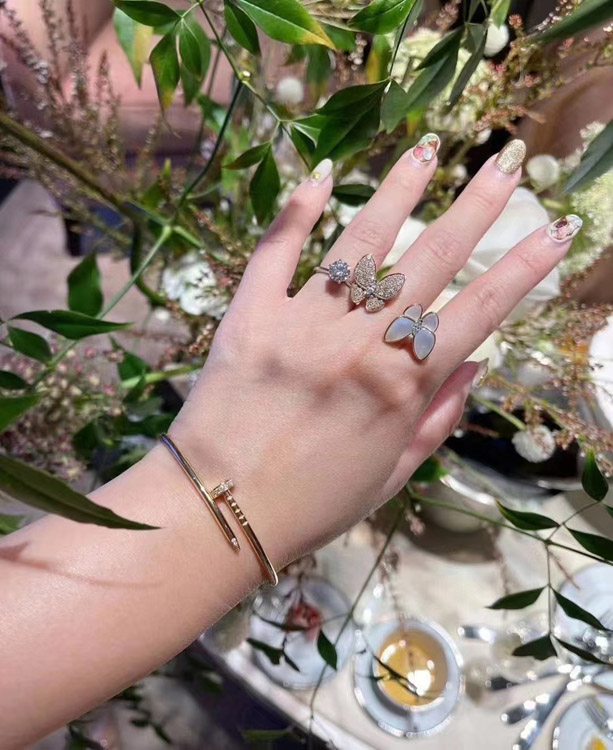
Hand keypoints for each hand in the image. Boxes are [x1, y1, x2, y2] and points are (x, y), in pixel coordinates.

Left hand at [167, 137, 578, 574]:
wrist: (220, 513)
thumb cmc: (313, 504)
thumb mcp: (392, 475)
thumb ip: (438, 418)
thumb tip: (477, 365)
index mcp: (401, 387)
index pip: (479, 313)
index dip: (523, 269)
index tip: (555, 231)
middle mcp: (359, 343)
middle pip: (431, 262)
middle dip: (477, 208)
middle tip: (505, 162)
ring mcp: (302, 321)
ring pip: (362, 243)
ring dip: (400, 191)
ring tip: (429, 148)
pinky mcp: (251, 314)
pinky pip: (277, 250)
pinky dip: (298, 209)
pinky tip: (322, 172)